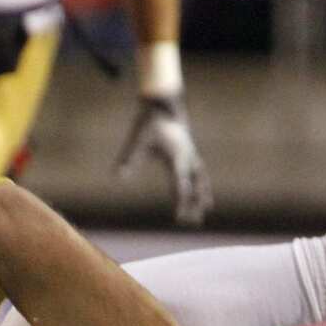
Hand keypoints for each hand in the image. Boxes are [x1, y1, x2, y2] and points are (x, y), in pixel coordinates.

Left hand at [115, 94, 213, 226]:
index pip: (179, 186)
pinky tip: (199, 188)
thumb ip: (129, 158)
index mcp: (175, 158)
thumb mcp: (137, 140)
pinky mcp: (188, 149)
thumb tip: (118, 177)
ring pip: (200, 177)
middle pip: (194, 185)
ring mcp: (189, 153)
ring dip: (203, 192)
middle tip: (195, 222)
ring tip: (207, 207)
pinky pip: (198, 169)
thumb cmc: (149, 122)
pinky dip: (200, 180)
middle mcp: (186, 157)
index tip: (179, 218)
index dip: (180, 202)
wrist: (164, 103)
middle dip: (194, 203)